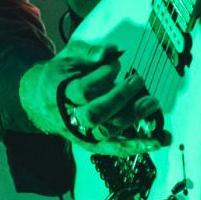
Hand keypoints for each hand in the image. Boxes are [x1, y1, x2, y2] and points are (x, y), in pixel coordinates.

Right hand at [20, 38, 169, 155]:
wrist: (42, 101)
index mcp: (58, 92)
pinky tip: (158, 140)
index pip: (82, 90)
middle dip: (119, 98)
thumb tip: (112, 51)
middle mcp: (69, 117)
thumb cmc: (61, 74)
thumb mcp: (69, 56)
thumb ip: (89, 53)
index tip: (116, 64)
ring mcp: (81, 133)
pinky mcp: (93, 143)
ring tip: (153, 103)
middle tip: (138, 80)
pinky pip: (115, 148)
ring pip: (107, 132)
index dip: (101, 78)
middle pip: (95, 114)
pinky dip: (137, 145)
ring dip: (133, 119)